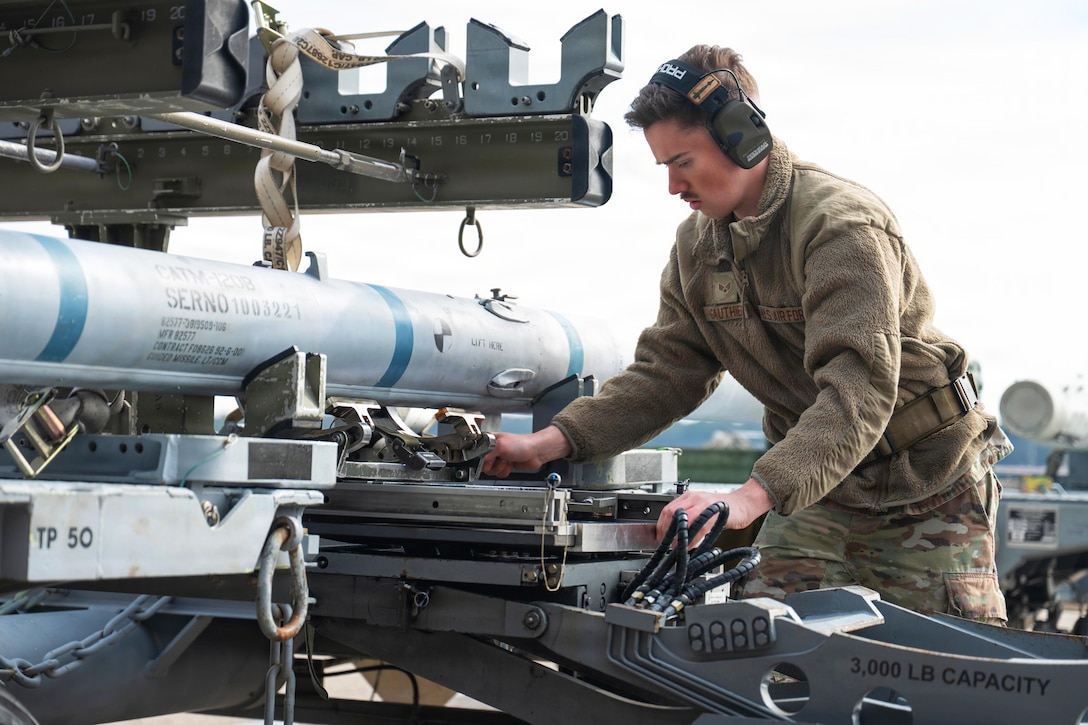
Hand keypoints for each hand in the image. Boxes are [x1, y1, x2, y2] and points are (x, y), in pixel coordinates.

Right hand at [482, 425, 571, 477]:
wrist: (536, 452)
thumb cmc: (522, 444)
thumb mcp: (500, 445)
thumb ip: (486, 452)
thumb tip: (479, 460)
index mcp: (489, 441)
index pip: (477, 454)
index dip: (482, 460)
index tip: (489, 460)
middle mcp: (492, 450)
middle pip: (483, 465)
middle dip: (494, 465)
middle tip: (501, 459)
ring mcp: (499, 458)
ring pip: (491, 471)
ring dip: (501, 468)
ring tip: (507, 460)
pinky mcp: (504, 465)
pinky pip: (499, 474)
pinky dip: (505, 471)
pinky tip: (510, 464)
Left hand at [656, 478, 772, 542]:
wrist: (743, 504)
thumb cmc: (723, 509)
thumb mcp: (701, 511)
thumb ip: (688, 519)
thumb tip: (674, 534)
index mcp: (689, 497)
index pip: (667, 510)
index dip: (661, 525)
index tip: (661, 537)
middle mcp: (694, 497)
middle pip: (672, 513)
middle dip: (666, 530)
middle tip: (667, 543)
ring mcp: (704, 503)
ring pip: (684, 518)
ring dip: (677, 534)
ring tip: (676, 546)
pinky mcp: (714, 512)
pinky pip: (700, 526)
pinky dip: (693, 537)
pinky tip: (690, 545)